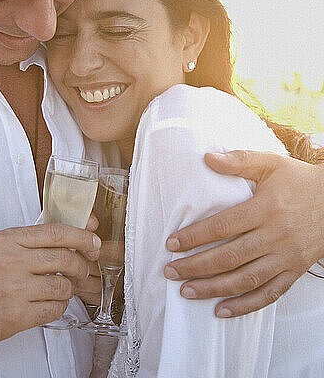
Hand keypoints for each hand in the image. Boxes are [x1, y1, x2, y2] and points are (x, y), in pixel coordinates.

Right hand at [0, 224, 100, 360]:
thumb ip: (26, 242)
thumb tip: (65, 238)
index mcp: (8, 240)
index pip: (56, 232)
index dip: (82, 235)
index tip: (93, 240)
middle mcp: (13, 260)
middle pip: (65, 257)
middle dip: (82, 264)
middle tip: (84, 269)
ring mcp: (15, 288)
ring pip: (63, 286)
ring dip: (67, 290)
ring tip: (59, 291)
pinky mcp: (16, 315)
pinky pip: (54, 309)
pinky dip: (57, 309)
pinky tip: (48, 306)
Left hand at [164, 151, 323, 317]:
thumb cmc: (299, 180)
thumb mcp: (270, 163)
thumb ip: (239, 161)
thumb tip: (207, 158)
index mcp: (265, 208)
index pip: (223, 226)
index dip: (195, 236)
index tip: (172, 244)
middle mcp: (275, 236)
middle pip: (229, 256)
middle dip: (196, 266)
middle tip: (170, 271)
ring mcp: (286, 257)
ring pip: (245, 279)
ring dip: (213, 288)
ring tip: (187, 291)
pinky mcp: (294, 271)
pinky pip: (269, 294)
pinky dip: (245, 305)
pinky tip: (222, 310)